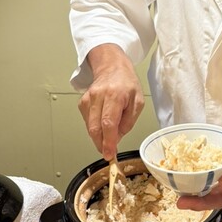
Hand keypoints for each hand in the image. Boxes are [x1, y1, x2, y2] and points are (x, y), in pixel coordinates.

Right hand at [78, 44, 143, 159]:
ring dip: (98, 137)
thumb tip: (117, 138)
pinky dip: (95, 128)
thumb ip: (129, 121)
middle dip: (101, 144)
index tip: (109, 154)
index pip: (108, 123)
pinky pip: (87, 122)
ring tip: (109, 136)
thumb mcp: (138, 101)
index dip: (108, 142)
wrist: (112, 67)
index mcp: (116, 95)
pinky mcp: (82, 102)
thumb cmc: (127, 83)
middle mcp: (99, 96)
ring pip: (90, 127)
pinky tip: (103, 124)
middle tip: (108, 153)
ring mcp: (88, 98)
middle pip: (95, 127)